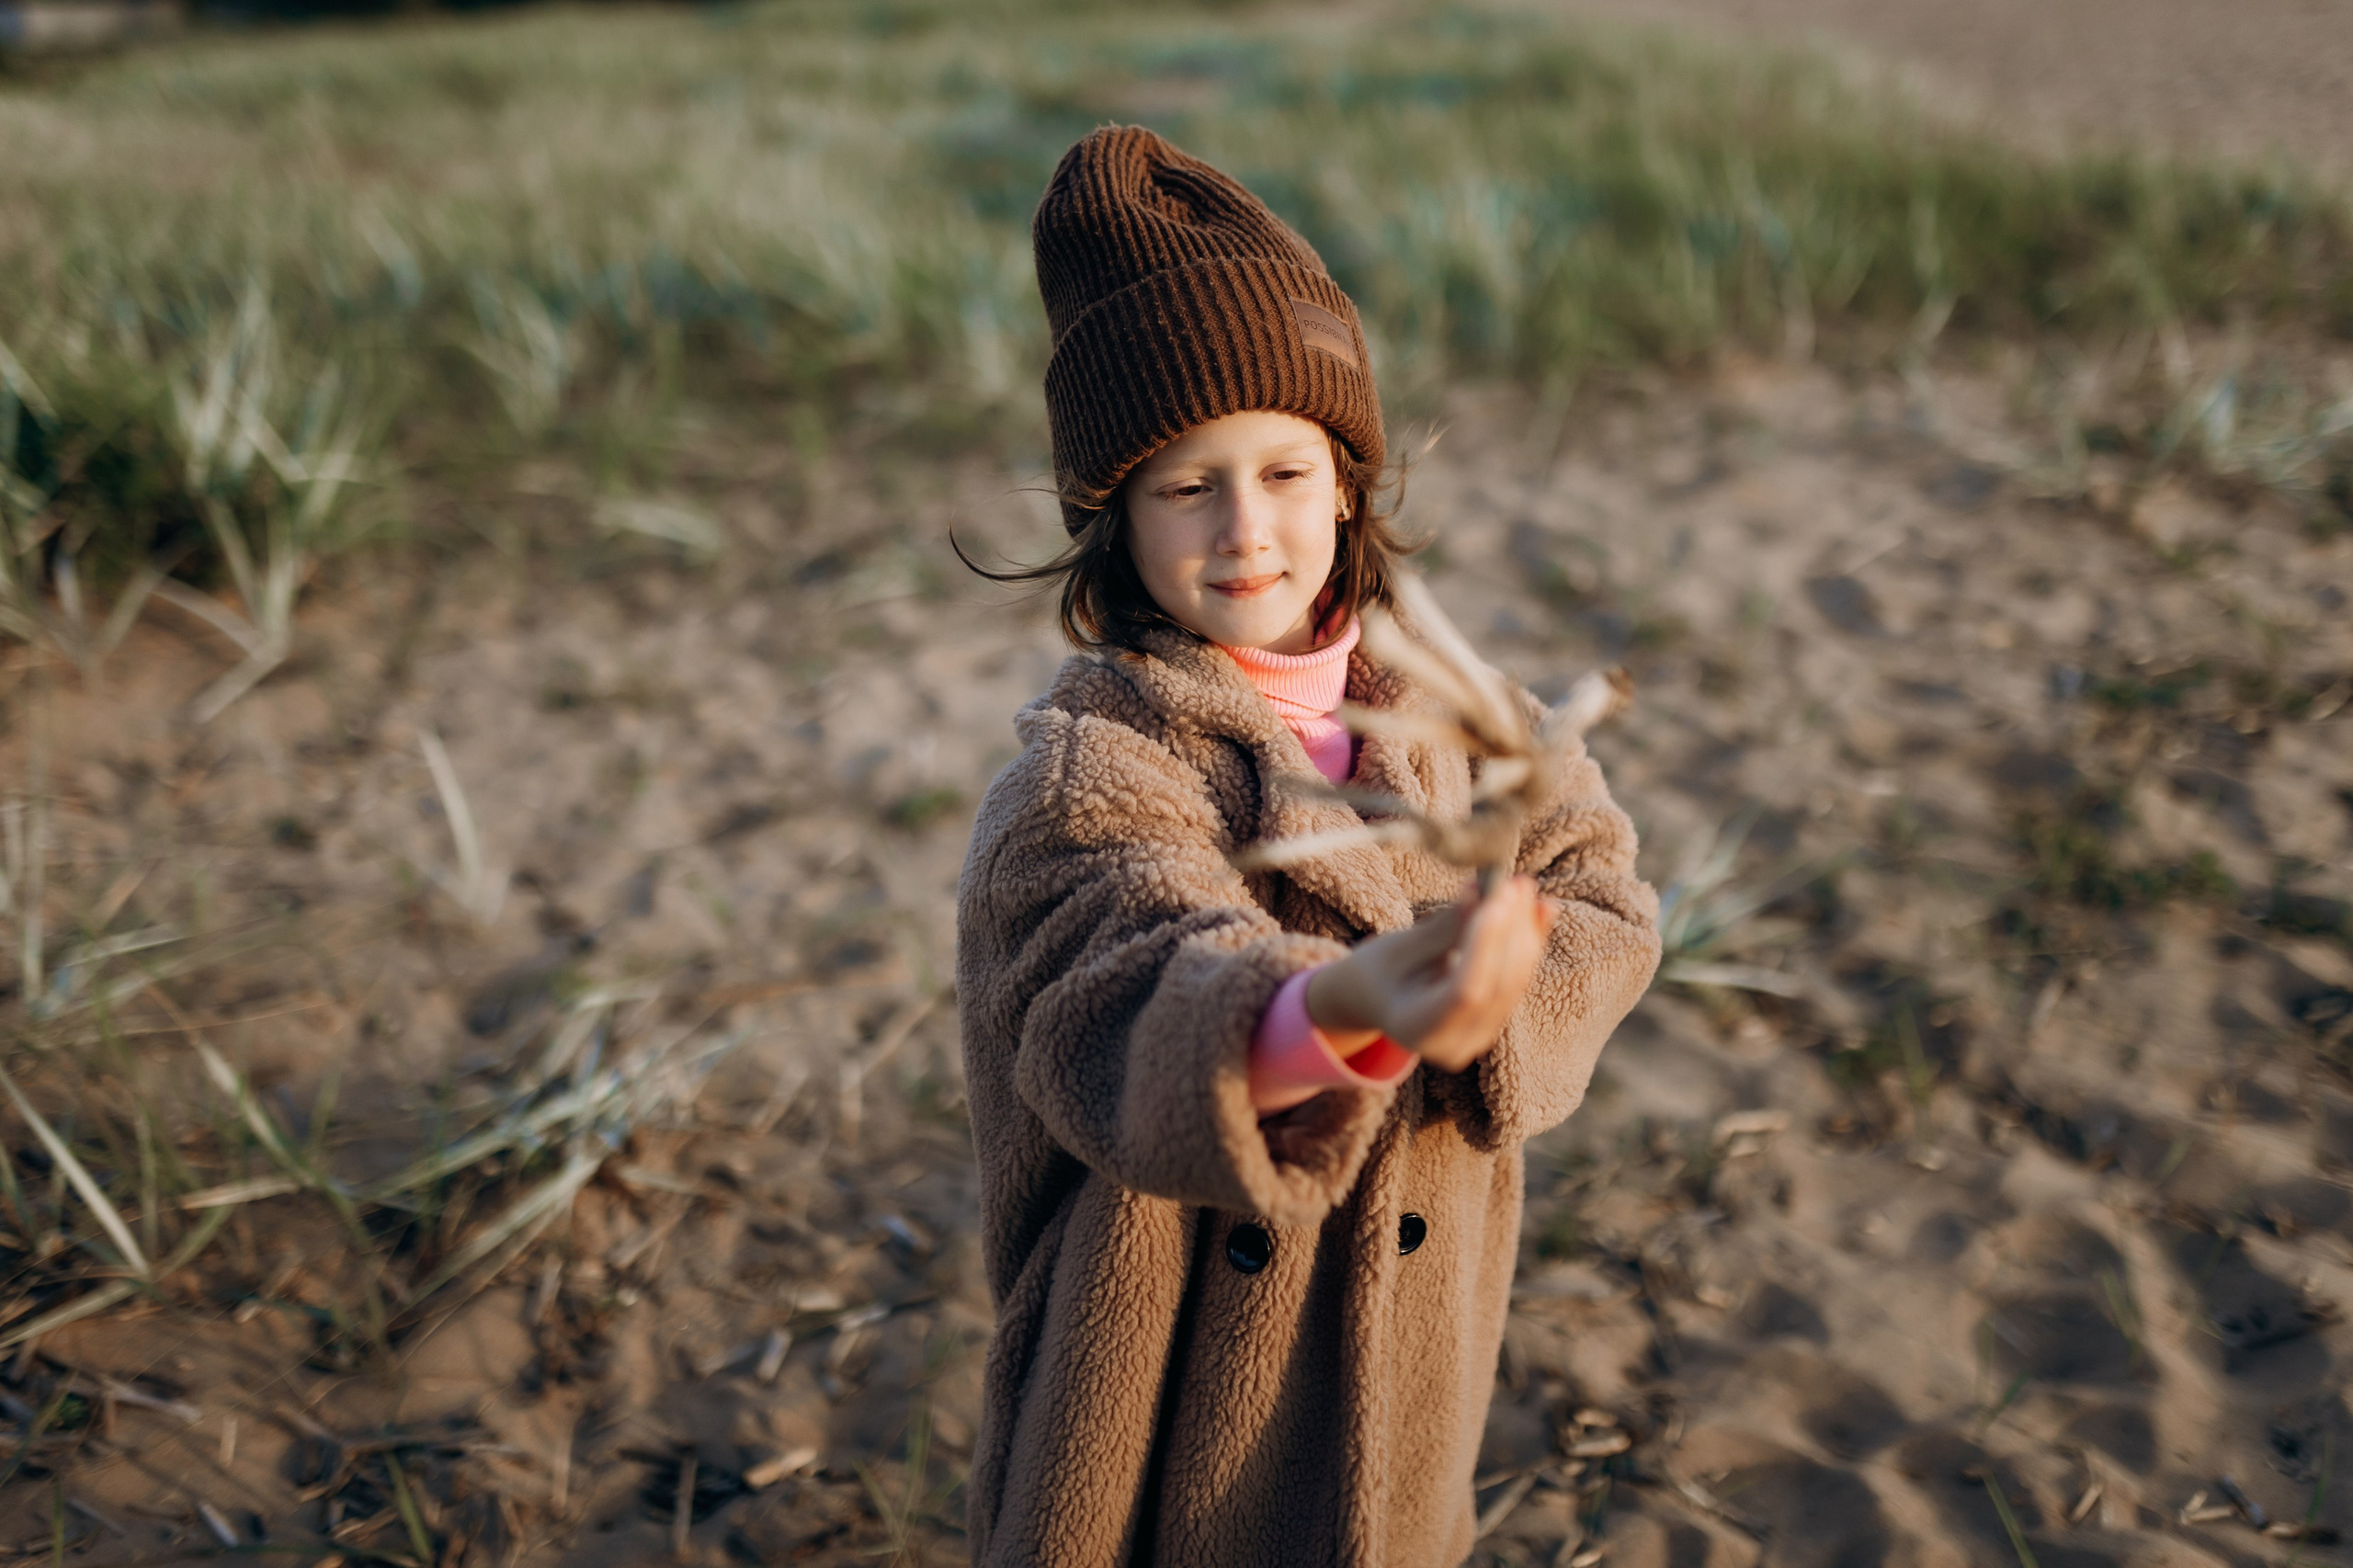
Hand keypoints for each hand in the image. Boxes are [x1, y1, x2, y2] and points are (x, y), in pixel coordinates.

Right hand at [1304, 875, 1556, 1073]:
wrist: (1376, 999)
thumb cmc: (1378, 972)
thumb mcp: (1399, 947)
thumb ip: (1444, 926)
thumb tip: (1482, 891)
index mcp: (1419, 1030)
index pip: (1466, 991)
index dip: (1485, 945)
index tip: (1497, 900)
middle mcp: (1456, 1042)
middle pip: (1497, 985)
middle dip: (1511, 930)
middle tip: (1516, 884)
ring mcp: (1480, 1035)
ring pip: (1515, 981)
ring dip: (1525, 931)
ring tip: (1524, 888)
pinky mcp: (1496, 1018)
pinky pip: (1519, 978)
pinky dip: (1531, 941)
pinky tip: (1543, 908)